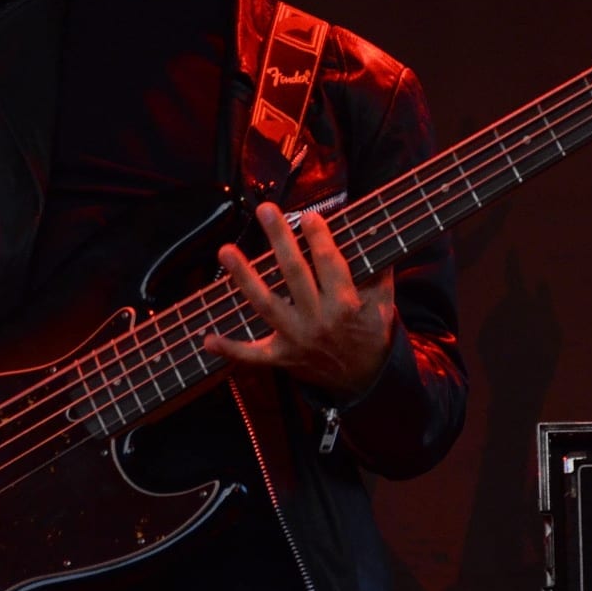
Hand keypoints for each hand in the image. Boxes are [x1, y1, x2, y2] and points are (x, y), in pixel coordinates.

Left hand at [210, 203, 393, 397]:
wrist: (364, 379)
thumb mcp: (383, 302)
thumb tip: (374, 231)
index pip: (330, 265)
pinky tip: (207, 339)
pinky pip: (252, 356)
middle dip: (280, 241)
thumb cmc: (371, 331)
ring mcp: (296, 340)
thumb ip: (378, 270)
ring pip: (266, 305)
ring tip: (226, 251)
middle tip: (265, 211)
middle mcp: (318, 321)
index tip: (307, 216)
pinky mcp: (282, 357)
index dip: (319, 239)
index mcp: (345, 305)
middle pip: (294, 275)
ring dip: (244, 278)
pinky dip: (230, 349)